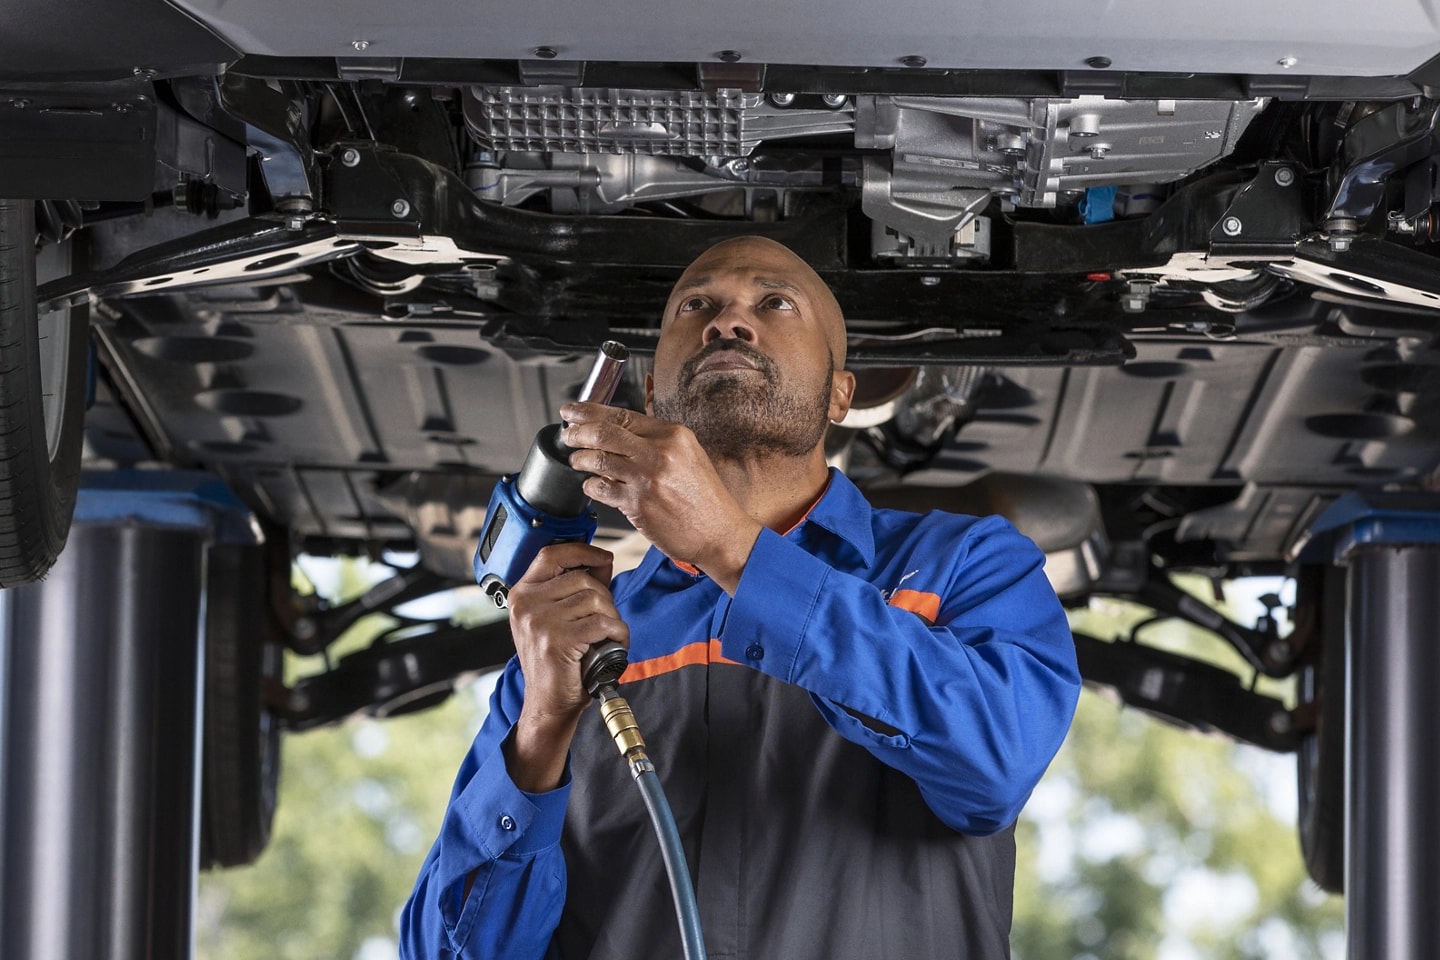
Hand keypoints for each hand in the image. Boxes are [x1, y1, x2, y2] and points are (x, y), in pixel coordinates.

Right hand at [503, 541, 628, 790]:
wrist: (549, 703)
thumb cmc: (557, 662)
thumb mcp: (558, 618)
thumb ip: (576, 587)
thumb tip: (602, 560)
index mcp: (522, 594)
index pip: (551, 554)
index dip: (581, 550)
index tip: (603, 556)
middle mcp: (525, 604)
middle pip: (582, 578)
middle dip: (605, 598)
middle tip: (606, 622)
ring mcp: (538, 621)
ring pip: (594, 599)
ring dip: (612, 617)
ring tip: (607, 635)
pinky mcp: (556, 640)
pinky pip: (601, 623)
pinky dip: (617, 633)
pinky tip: (614, 644)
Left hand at [560, 401, 762, 591]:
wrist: (721, 533)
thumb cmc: (706, 499)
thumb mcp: (689, 455)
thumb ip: (657, 440)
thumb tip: (617, 429)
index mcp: (673, 435)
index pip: (621, 415)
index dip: (589, 411)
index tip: (572, 411)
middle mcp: (659, 452)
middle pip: (603, 432)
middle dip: (577, 432)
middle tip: (568, 435)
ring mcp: (647, 479)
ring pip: (597, 459)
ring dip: (579, 459)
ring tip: (577, 461)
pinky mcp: (638, 505)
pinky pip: (601, 489)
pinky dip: (591, 486)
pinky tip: (593, 486)